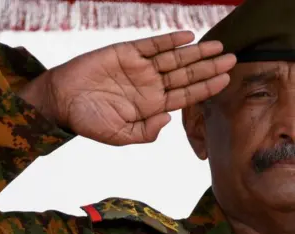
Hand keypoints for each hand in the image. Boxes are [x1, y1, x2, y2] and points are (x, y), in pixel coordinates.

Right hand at [19, 31, 235, 145]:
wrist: (61, 101)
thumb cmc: (88, 121)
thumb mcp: (120, 135)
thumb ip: (146, 132)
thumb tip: (168, 119)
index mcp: (152, 106)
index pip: (186, 95)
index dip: (207, 87)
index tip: (226, 79)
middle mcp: (150, 85)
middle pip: (187, 75)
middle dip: (210, 67)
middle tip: (233, 59)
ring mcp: (140, 68)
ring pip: (175, 58)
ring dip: (196, 53)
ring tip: (218, 46)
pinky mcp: (126, 52)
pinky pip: (152, 44)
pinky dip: (169, 40)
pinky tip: (188, 37)